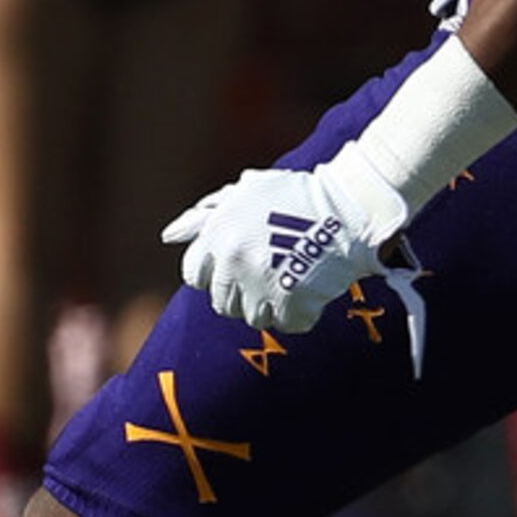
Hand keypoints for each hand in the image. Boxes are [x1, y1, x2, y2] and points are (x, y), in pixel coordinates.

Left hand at [161, 147, 409, 332]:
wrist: (347, 205)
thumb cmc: (294, 195)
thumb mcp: (245, 193)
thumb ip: (205, 214)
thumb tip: (169, 235)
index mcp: (218, 234)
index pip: (194, 274)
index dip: (216, 270)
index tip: (238, 263)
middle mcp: (232, 261)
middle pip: (222, 302)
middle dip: (242, 290)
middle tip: (269, 271)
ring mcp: (260, 285)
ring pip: (252, 317)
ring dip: (270, 303)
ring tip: (291, 277)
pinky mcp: (289, 304)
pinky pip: (285, 324)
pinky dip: (298, 312)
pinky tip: (310, 287)